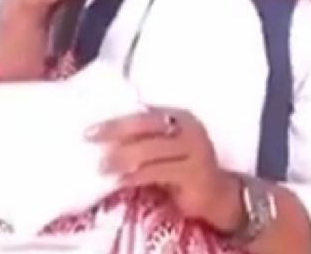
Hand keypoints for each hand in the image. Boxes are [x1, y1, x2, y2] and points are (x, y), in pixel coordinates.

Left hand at [86, 108, 243, 231]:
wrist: (219, 196)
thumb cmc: (184, 169)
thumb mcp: (166, 148)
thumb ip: (145, 139)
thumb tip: (104, 138)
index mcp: (179, 117)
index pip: (144, 113)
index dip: (117, 119)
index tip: (91, 127)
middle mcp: (188, 129)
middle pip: (146, 125)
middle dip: (116, 131)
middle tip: (90, 138)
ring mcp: (193, 151)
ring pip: (151, 149)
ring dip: (122, 157)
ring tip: (102, 166)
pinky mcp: (193, 174)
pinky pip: (157, 172)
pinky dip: (135, 176)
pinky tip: (120, 181)